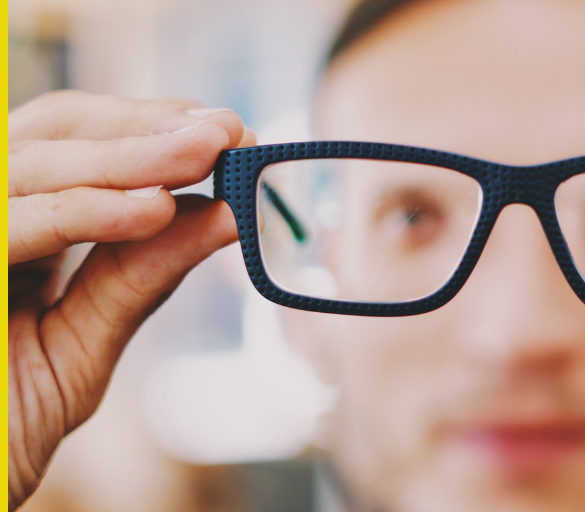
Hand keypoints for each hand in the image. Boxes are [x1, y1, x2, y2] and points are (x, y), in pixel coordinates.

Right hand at [7, 91, 252, 508]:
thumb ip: (141, 275)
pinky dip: (84, 213)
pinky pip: (8, 227)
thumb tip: (227, 213)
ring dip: (128, 156)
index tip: (226, 130)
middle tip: (226, 131)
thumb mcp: (81, 342)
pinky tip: (154, 210)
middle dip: (143, 127)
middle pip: (48, 131)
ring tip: (208, 155)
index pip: (72, 142)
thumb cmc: (0, 424)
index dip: (147, 126)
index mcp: (8, 224)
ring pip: (29, 164)